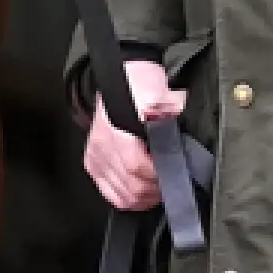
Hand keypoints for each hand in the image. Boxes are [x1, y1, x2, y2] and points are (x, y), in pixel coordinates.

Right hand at [82, 58, 185, 212]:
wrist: (122, 74)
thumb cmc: (139, 82)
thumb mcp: (157, 91)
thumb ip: (168, 110)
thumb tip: (179, 124)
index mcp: (115, 129)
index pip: (137, 166)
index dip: (161, 175)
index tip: (177, 172)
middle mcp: (102, 147)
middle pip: (131, 187)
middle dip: (157, 189)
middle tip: (174, 182)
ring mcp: (96, 157)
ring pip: (123, 196)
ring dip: (146, 197)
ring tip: (160, 188)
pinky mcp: (93, 164)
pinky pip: (111, 194)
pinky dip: (130, 199)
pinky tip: (143, 193)